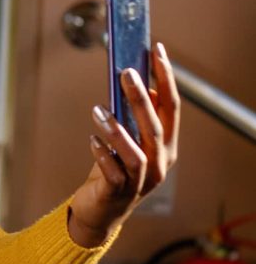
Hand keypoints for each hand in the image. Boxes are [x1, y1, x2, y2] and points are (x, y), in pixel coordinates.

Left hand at [68, 43, 180, 246]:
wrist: (101, 212)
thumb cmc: (114, 171)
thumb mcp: (130, 142)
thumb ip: (138, 119)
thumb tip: (142, 85)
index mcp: (166, 146)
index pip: (172, 107)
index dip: (166, 78)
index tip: (157, 51)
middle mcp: (159, 163)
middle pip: (155, 126)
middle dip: (142, 98)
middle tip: (126, 72)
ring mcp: (141, 181)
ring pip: (136, 152)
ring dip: (117, 130)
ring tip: (98, 110)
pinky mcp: (119, 192)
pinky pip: (113, 172)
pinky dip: (103, 155)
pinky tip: (91, 140)